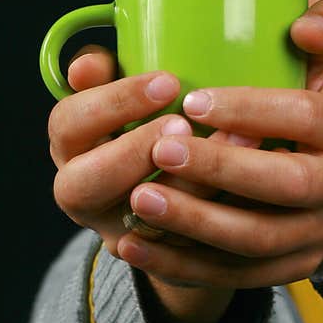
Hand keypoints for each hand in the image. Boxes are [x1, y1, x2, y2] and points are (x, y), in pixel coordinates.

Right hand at [48, 45, 255, 322]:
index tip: (168, 81)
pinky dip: (214, 219)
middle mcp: (84, 192)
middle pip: (80, 185)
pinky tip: (254, 186)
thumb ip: (112, 69)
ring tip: (237, 142)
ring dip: (184, 185)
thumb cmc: (155, 116)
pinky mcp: (161, 258)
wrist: (181, 187)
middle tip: (183, 125)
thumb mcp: (132, 90)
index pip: (68, 123)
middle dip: (131, 152)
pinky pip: (181, 252)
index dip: (111, 103)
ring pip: (134, 223)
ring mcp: (119, 230)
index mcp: (72, 144)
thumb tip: (88, 64)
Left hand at [116, 0, 322, 288]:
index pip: (305, 116)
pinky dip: (182, 265)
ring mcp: (318, 234)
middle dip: (220, 170)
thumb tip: (303, 25)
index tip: (191, 101)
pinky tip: (133, 246)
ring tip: (137, 201)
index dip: (251, 108)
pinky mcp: (290, 270)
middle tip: (161, 150)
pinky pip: (236, 276)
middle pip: (286, 184)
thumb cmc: (318, 111)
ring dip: (195, 223)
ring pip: (257, 240)